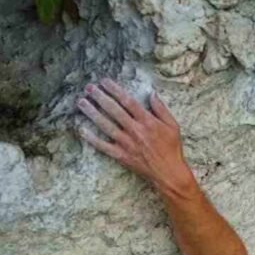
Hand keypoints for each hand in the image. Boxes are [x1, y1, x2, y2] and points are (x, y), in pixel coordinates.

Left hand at [76, 79, 194, 195]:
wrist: (168, 172)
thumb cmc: (172, 148)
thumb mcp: (173, 126)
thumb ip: (161, 109)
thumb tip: (152, 93)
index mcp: (148, 121)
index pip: (128, 101)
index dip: (115, 90)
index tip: (104, 81)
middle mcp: (135, 130)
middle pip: (114, 110)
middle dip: (100, 97)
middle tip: (89, 88)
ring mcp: (127, 143)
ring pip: (106, 125)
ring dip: (92, 113)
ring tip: (81, 102)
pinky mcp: (121, 155)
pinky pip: (103, 146)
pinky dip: (92, 138)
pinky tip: (82, 129)